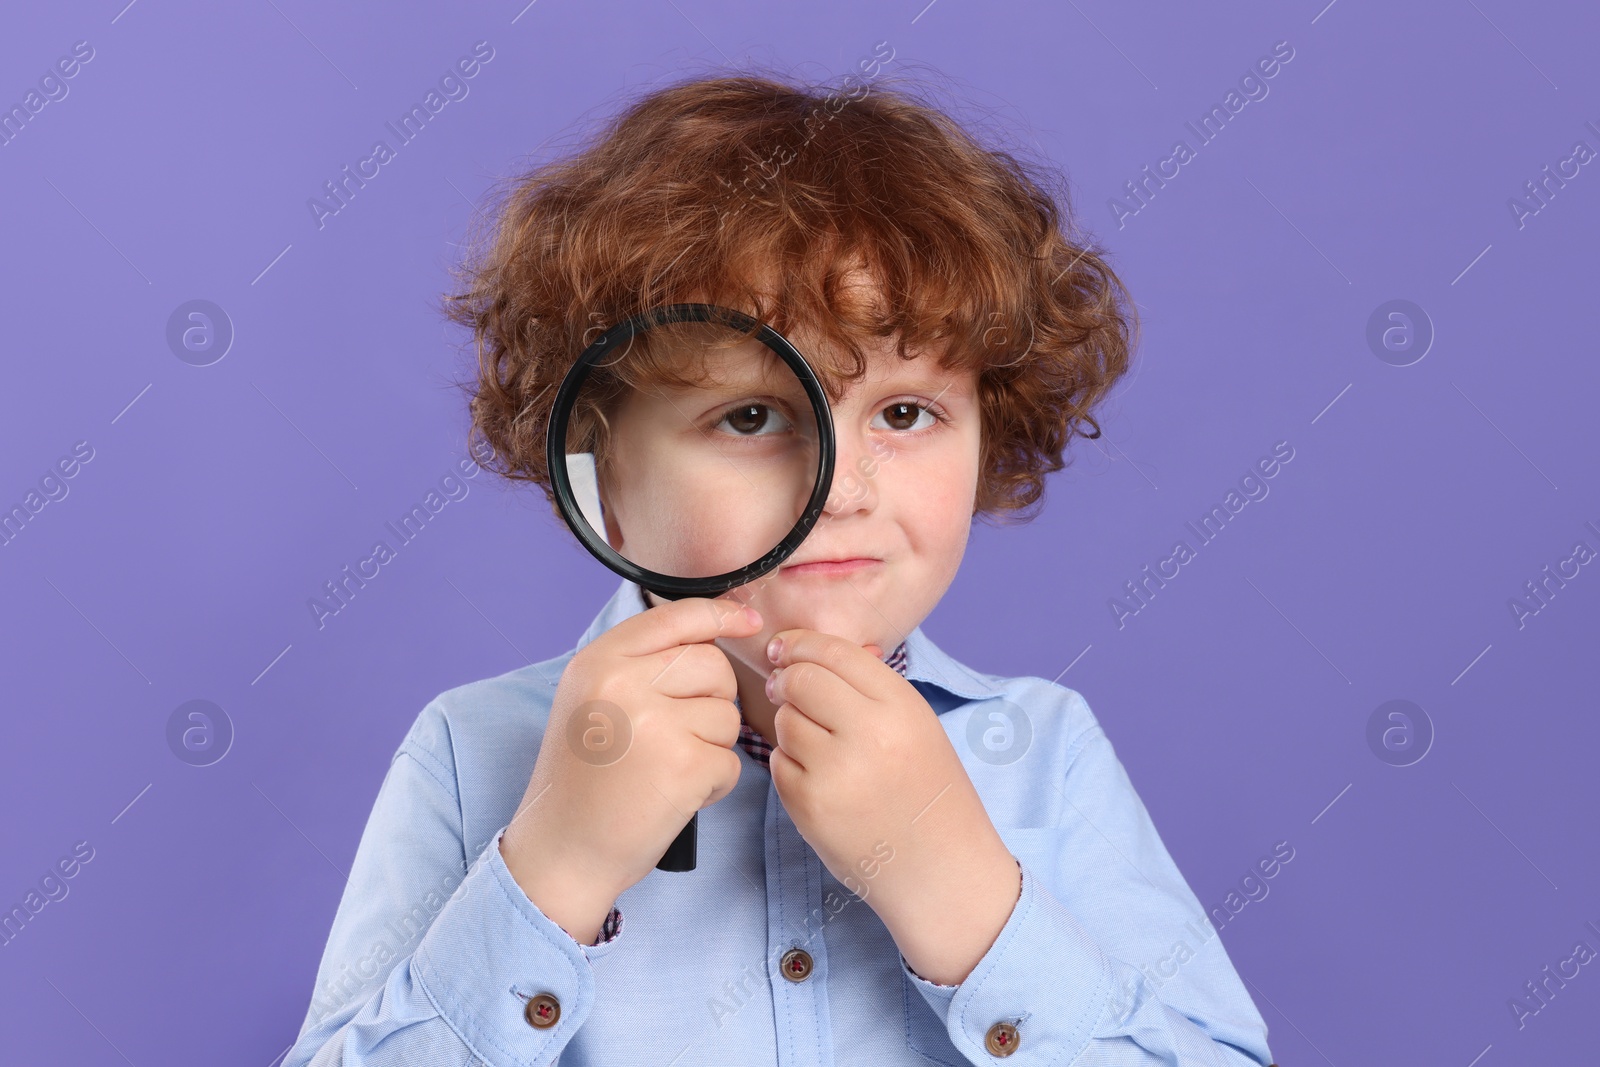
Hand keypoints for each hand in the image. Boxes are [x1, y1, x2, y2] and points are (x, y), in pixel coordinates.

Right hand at [499, 596, 761, 941]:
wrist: (561, 850)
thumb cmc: (583, 777)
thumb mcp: (591, 699)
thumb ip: (641, 662)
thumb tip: (717, 629)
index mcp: (597, 661)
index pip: (675, 616)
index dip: (720, 615)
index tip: (749, 622)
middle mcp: (622, 683)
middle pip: (713, 665)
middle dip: (711, 699)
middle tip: (675, 735)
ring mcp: (653, 724)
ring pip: (726, 715)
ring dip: (710, 745)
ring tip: (665, 768)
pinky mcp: (682, 767)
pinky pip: (729, 761)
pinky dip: (713, 783)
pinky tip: (675, 795)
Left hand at [763, 629, 1019, 984]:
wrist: (941, 868)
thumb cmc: (929, 792)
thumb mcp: (917, 725)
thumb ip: (868, 685)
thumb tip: (808, 648)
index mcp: (901, 707)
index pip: (835, 652)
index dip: (801, 643)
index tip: (786, 648)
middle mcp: (869, 735)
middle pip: (801, 680)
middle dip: (786, 679)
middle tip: (785, 687)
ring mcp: (835, 773)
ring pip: (785, 721)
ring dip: (791, 724)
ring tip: (821, 745)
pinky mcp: (809, 807)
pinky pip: (778, 763)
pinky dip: (790, 764)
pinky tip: (820, 778)